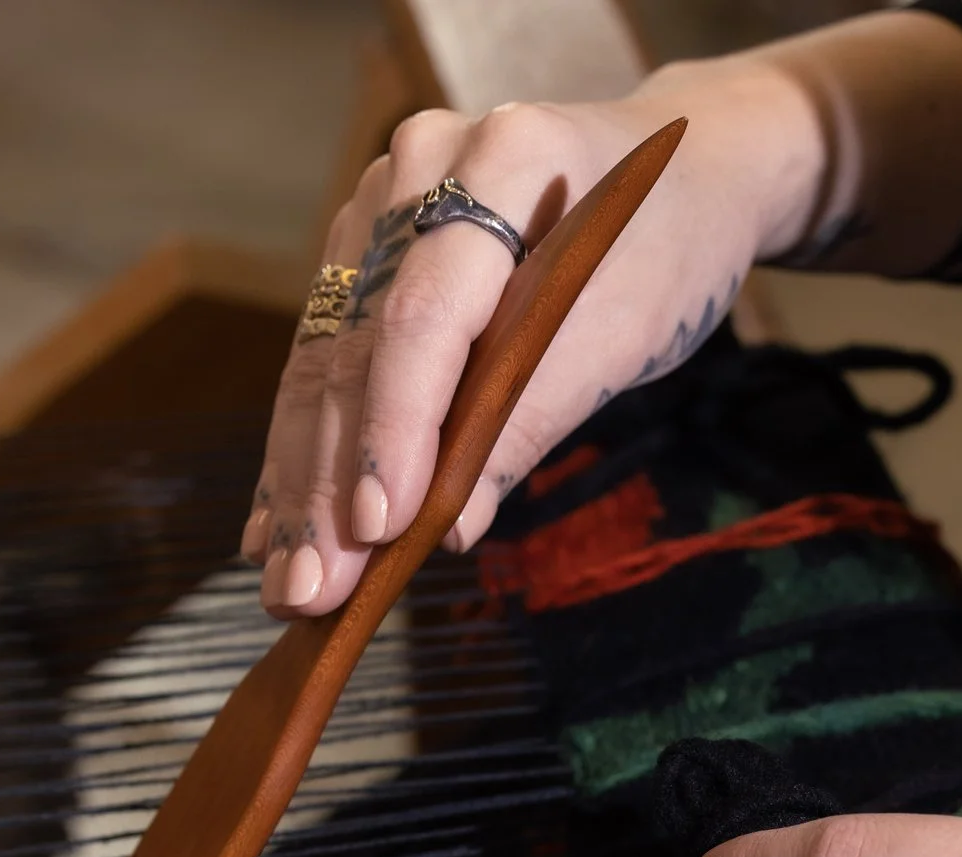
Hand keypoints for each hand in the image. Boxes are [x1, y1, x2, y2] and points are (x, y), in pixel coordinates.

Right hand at [243, 64, 813, 619]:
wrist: (684, 173)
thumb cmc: (669, 250)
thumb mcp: (628, 336)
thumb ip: (533, 420)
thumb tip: (450, 528)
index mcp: (505, 160)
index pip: (424, 316)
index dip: (395, 430)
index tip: (375, 529)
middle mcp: (423, 166)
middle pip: (357, 343)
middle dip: (328, 480)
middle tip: (310, 590)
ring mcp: (384, 200)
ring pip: (326, 357)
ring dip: (303, 479)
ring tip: (286, 579)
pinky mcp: (366, 244)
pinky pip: (327, 354)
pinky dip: (309, 446)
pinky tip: (276, 522)